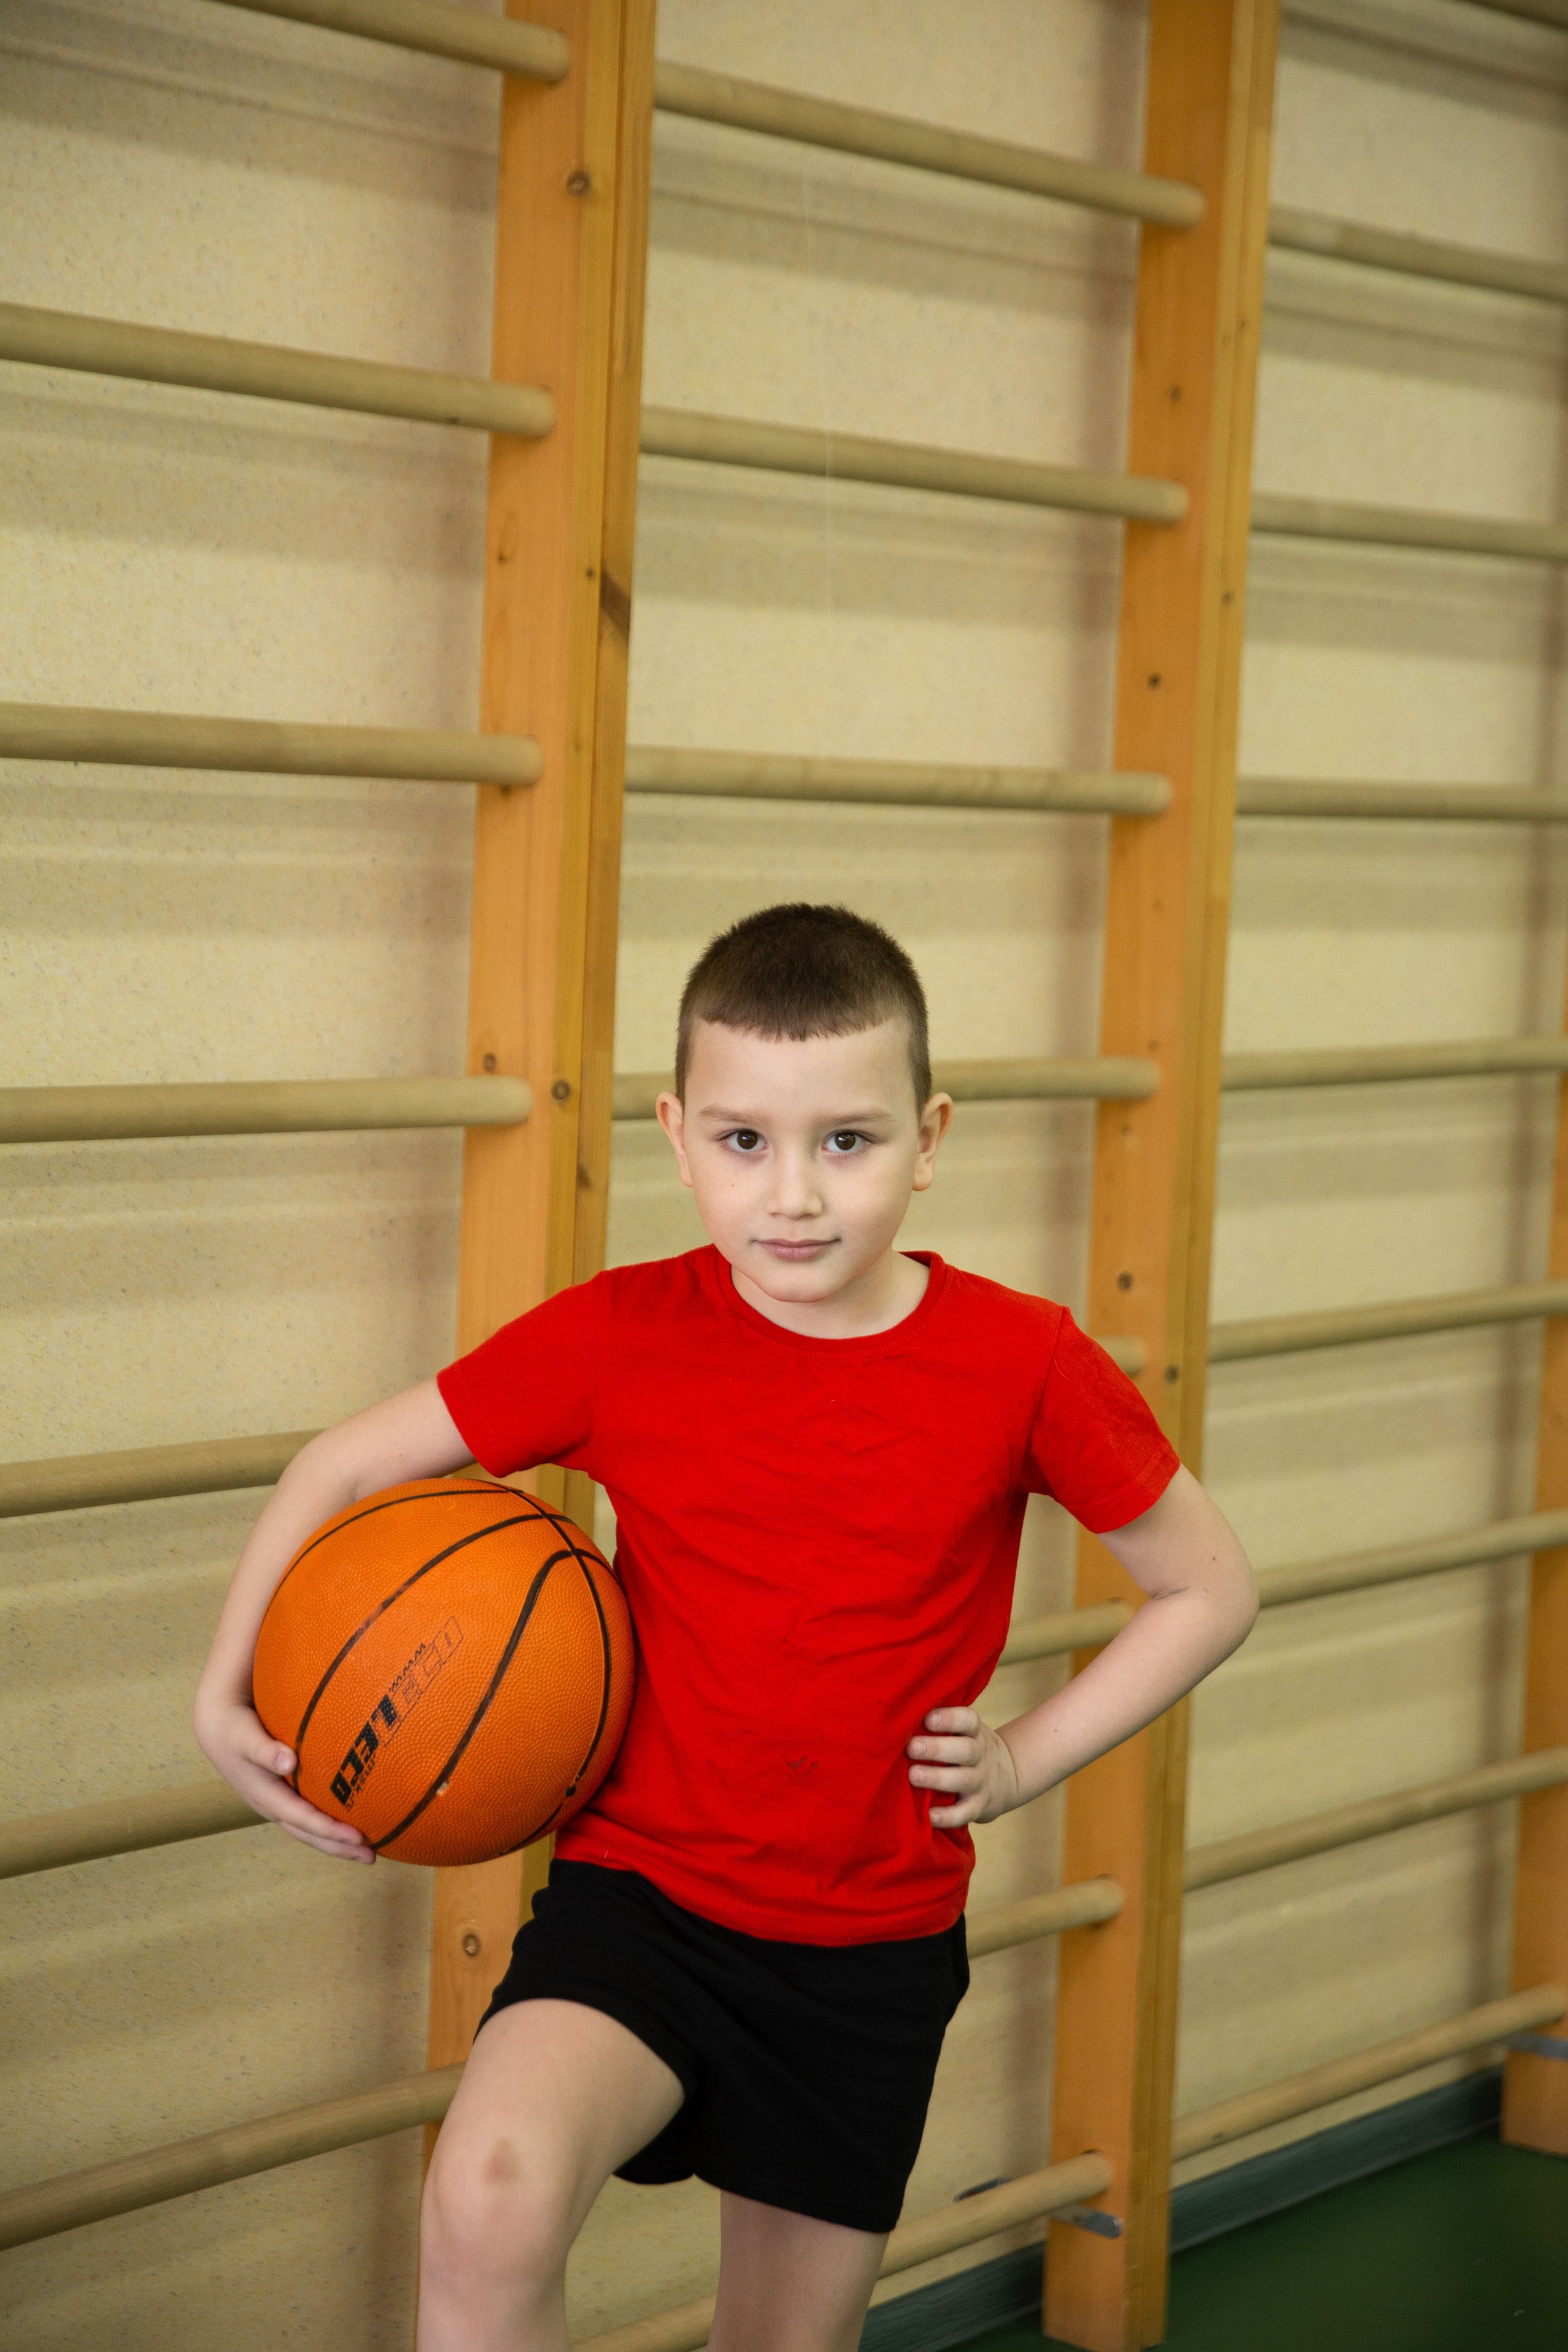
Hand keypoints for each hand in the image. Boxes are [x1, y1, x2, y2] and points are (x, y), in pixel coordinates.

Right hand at [194, 1692, 372, 1863]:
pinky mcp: (283, 1796)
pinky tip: (350, 1823)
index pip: (302, 1819)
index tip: (358, 1837)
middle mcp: (273, 1806)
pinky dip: (328, 1826)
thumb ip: (265, 1750)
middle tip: (371, 1857)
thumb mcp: (245, 1738)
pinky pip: (309, 1817)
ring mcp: (278, 1804)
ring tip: (367, 1850)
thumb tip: (289, 1761)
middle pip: (309, 1835)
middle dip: (339, 1848)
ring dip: (336, 1842)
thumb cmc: (236, 1731)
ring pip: (309, 1831)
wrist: (218, 1731)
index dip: (329, 1830)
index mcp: (266, 1797)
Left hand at [906, 1706, 1019, 1828]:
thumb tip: (900, 1716)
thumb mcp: (965, 1732)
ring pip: (964, 1780)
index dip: (950, 1718)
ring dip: (938, 1778)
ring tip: (913, 1776)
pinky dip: (948, 1817)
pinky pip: (966, 1813)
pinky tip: (929, 1816)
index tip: (927, 1718)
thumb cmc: (969, 1748)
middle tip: (912, 1748)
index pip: (968, 1721)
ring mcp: (981, 1782)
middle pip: (966, 1750)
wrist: (1009, 1778)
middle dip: (938, 1749)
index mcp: (974, 1733)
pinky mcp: (979, 1807)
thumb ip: (941, 1725)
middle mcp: (980, 1755)